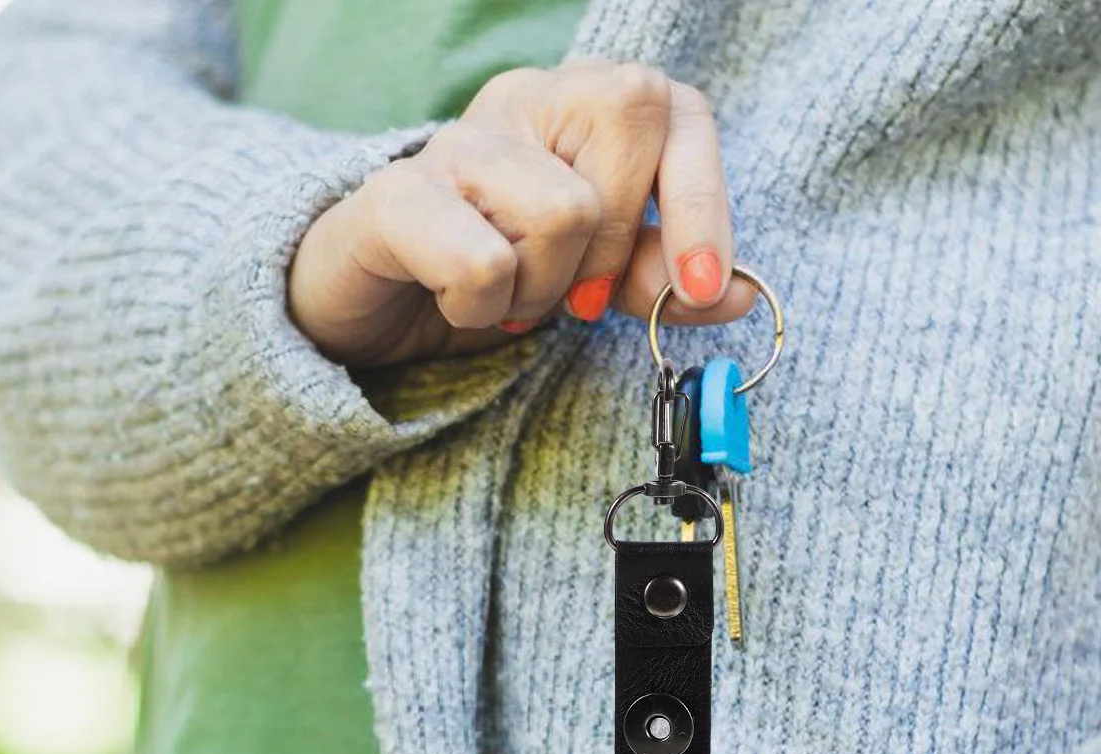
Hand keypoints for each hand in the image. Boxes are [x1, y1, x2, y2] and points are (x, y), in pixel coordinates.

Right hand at [288, 61, 754, 367]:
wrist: (360, 304)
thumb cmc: (481, 280)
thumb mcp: (586, 284)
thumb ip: (657, 280)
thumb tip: (740, 290)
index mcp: (580, 103)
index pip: (677, 114)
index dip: (702, 204)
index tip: (704, 289)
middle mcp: (523, 98)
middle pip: (629, 140)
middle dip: (606, 255)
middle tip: (562, 298)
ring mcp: (455, 140)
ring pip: (562, 211)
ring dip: (539, 291)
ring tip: (502, 300)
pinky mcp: (395, 196)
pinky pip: (482, 261)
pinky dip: (481, 308)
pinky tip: (454, 302)